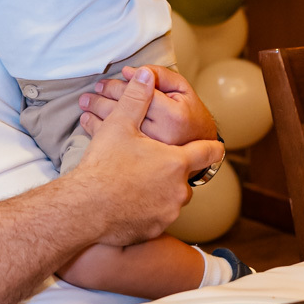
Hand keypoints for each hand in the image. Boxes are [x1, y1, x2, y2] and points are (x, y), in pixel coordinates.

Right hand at [77, 67, 220, 245]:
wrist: (85, 207)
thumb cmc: (103, 166)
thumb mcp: (119, 125)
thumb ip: (136, 98)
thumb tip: (146, 74)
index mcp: (176, 162)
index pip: (207, 152)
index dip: (212, 147)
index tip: (217, 147)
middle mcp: (179, 189)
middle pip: (184, 177)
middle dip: (171, 171)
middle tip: (149, 165)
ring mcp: (168, 212)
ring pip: (171, 199)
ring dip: (160, 191)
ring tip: (135, 184)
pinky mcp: (154, 230)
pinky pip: (157, 217)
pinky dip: (147, 210)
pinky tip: (128, 203)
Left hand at [79, 64, 218, 145]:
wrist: (198, 148)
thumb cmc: (189, 115)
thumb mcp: (182, 89)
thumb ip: (160, 77)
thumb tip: (132, 72)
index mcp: (173, 117)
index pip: (138, 96)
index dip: (118, 87)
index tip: (103, 83)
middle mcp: (161, 137)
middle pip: (124, 113)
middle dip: (102, 100)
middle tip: (91, 93)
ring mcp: (151, 154)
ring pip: (116, 130)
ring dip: (97, 114)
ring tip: (85, 103)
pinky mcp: (142, 164)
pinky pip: (115, 145)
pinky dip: (98, 131)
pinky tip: (88, 120)